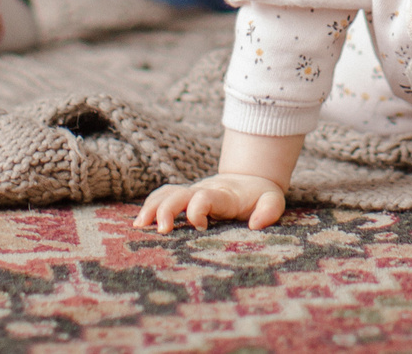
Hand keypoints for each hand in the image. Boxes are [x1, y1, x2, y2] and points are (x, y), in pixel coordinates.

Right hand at [134, 172, 287, 232]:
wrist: (250, 180)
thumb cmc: (260, 196)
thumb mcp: (273, 201)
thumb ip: (268, 211)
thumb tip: (255, 225)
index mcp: (223, 194)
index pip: (205, 197)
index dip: (198, 210)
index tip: (200, 227)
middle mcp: (203, 191)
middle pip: (178, 194)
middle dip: (166, 210)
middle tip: (161, 231)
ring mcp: (191, 193)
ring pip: (166, 194)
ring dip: (151, 207)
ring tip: (139, 226)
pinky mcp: (184, 198)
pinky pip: (162, 196)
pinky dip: (149, 206)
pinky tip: (138, 224)